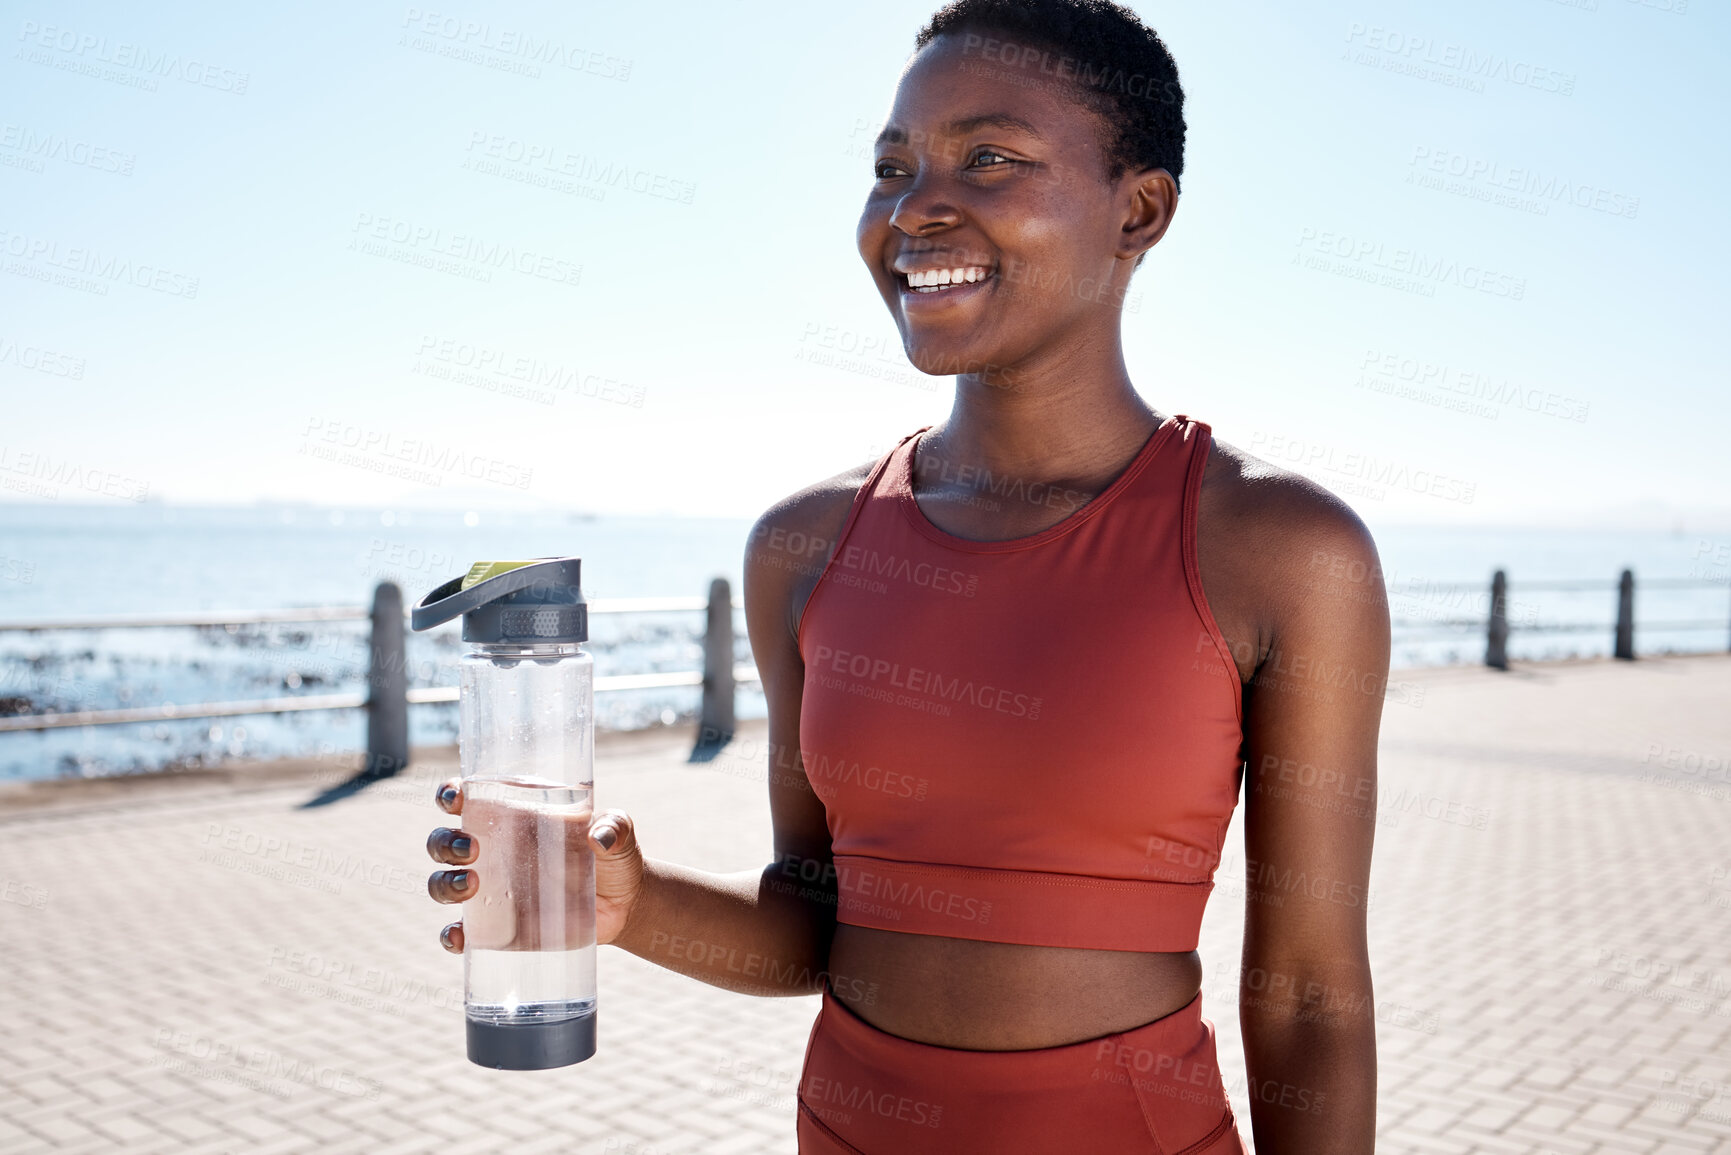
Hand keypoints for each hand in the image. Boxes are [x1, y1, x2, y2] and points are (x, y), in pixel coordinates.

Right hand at [426, 777, 645, 953]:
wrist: (624, 907)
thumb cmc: (614, 857)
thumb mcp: (619, 834)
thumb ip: (615, 827)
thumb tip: (599, 838)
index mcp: (512, 817)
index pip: (467, 798)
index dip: (450, 794)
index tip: (456, 798)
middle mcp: (492, 851)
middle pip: (443, 841)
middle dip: (444, 842)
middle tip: (472, 849)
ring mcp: (490, 891)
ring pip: (442, 882)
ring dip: (443, 884)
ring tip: (470, 886)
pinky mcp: (498, 926)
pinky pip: (460, 931)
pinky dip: (451, 935)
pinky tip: (459, 937)